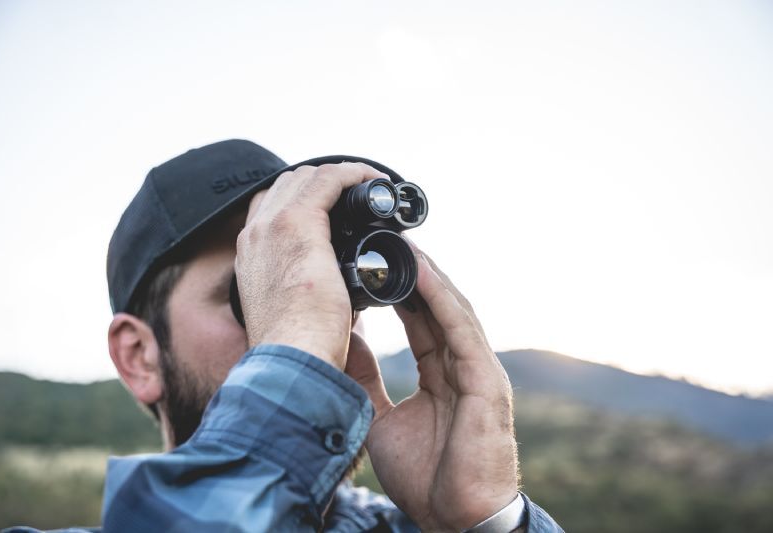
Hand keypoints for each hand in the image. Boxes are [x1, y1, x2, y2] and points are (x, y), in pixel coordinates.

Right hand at [235, 162, 387, 368]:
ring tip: (369, 186)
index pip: (272, 208)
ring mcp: (272, 226)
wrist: (290, 360)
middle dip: (324, 183)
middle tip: (359, 196)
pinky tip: (374, 182)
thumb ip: (310, 294)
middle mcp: (255, 235)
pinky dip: (352, 174)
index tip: (337, 208)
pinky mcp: (299, 224)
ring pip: (307, 177)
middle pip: (288, 185)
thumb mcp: (295, 314)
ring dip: (340, 175)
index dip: (305, 200)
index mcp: (251, 256)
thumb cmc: (299, 349)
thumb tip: (343, 296)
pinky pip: (328, 180)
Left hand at [346, 248, 518, 530]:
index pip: (420, 319)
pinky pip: (462, 330)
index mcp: (442, 371)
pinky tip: (421, 272)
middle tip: (386, 238)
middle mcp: (462, 363)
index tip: (375, 261)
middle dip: (414, 272)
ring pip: (452, 309)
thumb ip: (365, 378)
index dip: (400, 289)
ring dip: (428, 275)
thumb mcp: (379, 418)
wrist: (454, 518)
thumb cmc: (426, 476)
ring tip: (401, 243)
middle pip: (437, 306)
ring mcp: (477, 369)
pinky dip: (441, 299)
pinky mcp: (486, 380)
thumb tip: (341, 341)